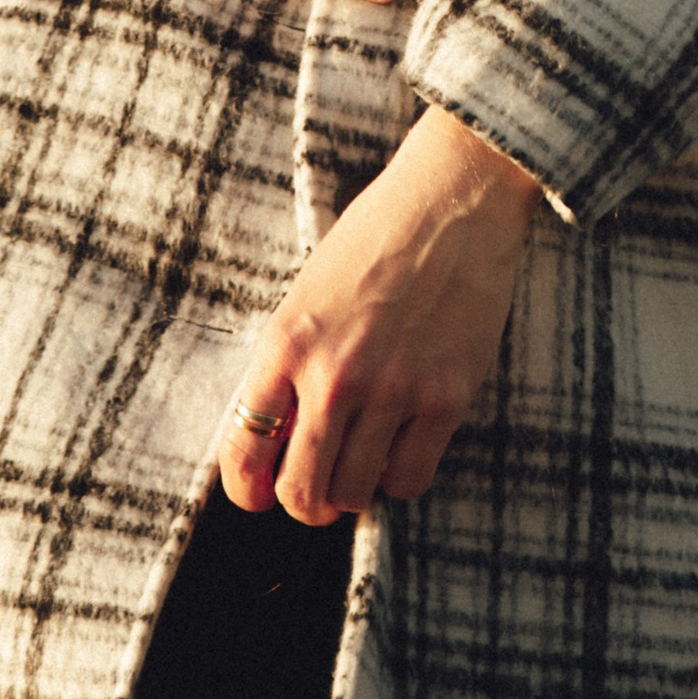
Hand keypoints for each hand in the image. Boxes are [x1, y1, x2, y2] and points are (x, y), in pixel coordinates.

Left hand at [221, 108, 540, 524]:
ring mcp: (390, 390)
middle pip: (301, 491)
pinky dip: (402, 475)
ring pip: (356, 495)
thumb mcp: (308, 291)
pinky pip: (410, 479)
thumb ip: (290, 361)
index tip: (259, 492)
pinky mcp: (444, 398)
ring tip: (364, 458)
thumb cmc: (377, 235)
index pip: (244, 451)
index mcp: (286, 342)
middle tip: (319, 486)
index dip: (247, 489)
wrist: (453, 197)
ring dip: (356, 489)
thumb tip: (276, 434)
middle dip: (306, 500)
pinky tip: (403, 443)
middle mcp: (332, 375)